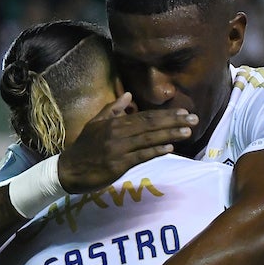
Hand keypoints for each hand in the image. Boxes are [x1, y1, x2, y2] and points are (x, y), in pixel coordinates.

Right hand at [57, 93, 197, 192]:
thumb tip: (128, 94)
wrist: (69, 169)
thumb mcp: (95, 123)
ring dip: (169, 135)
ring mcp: (118, 148)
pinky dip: (156, 151)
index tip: (184, 112)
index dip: (166, 114)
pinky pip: (141, 156)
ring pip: (148, 139)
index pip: (145, 116)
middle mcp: (118, 132)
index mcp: (114, 122)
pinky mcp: (118, 164)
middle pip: (150, 125)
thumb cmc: (85, 147)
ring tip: (187, 132)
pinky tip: (170, 148)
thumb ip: (113, 109)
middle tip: (193, 119)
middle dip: (174, 121)